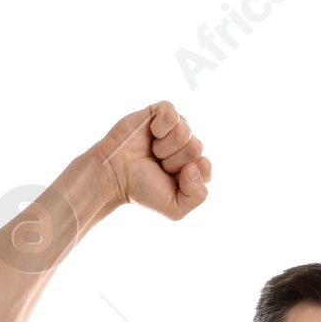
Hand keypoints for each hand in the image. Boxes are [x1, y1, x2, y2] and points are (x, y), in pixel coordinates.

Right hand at [94, 101, 211, 220]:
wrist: (114, 174)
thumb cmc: (142, 190)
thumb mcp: (173, 208)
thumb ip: (196, 198)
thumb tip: (195, 166)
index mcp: (194, 169)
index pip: (206, 168)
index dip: (188, 175)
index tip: (170, 179)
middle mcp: (187, 147)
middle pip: (197, 148)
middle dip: (174, 161)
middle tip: (158, 165)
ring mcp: (176, 129)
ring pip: (185, 132)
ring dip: (164, 147)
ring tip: (153, 152)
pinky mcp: (162, 113)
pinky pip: (172, 115)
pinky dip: (160, 127)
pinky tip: (151, 133)